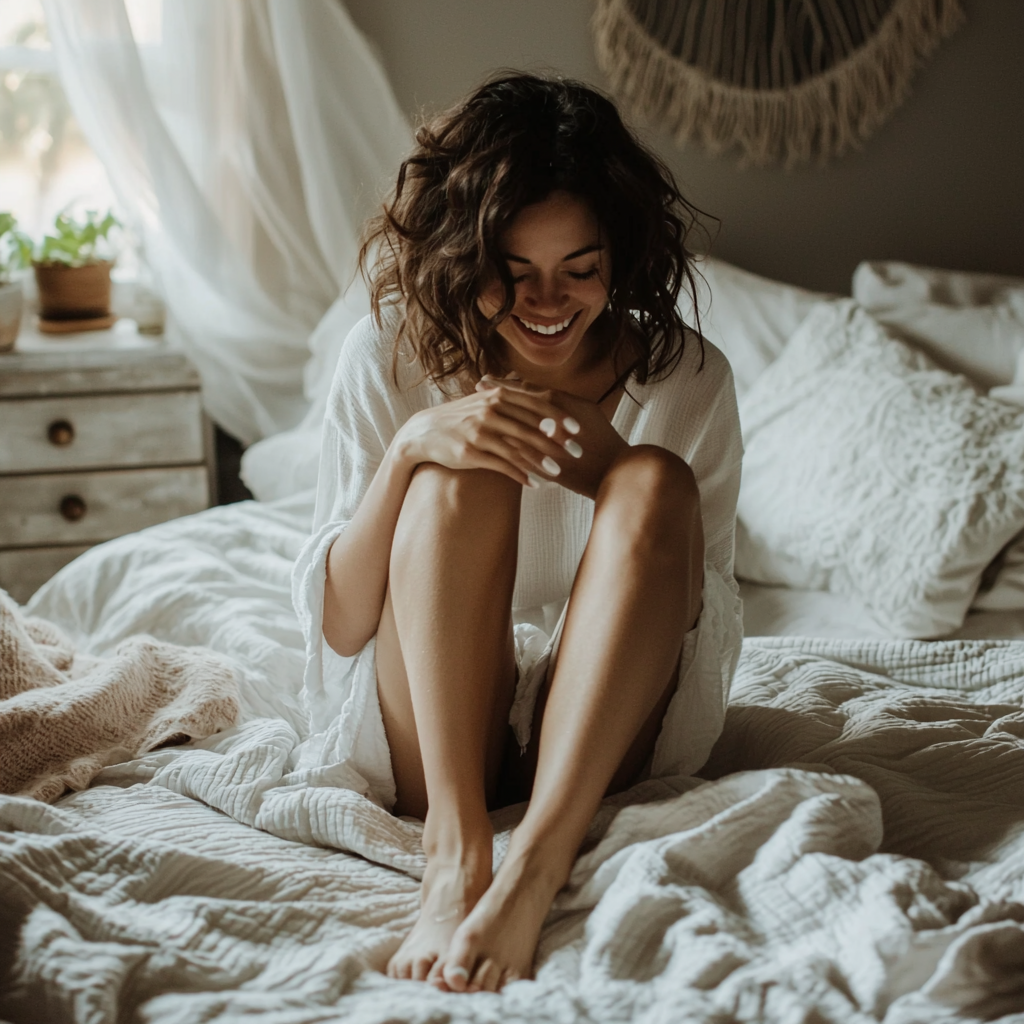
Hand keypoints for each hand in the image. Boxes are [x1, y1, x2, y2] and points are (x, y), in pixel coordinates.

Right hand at [393, 380, 577, 486]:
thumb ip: (512, 400)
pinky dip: (519, 475)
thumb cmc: (461, 418)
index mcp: (497, 397)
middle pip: (531, 428)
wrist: (424, 432)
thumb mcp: (484, 402)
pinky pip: (501, 465)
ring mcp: (479, 432)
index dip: (559, 417)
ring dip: (540, 462)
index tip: (578, 429)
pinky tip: (533, 484)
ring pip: (518, 448)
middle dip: (556, 442)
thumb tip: (544, 401)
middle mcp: (490, 412)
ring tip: (558, 473)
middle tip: (576, 454)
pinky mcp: (471, 452)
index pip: (535, 405)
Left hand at [475, 376, 628, 498]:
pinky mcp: (546, 463)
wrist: (614, 470)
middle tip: (473, 395)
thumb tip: (537, 391)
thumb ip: (558, 400)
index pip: (522, 390)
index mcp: (559, 402)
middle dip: (491, 401)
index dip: (501, 385)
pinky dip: (504, 448)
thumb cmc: (601, 438)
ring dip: (493, 424)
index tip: (483, 381)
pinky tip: (489, 446)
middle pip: (512, 408)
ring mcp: (547, 443)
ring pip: (512, 430)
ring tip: (476, 420)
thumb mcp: (583, 410)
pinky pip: (519, 455)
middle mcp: (549, 419)